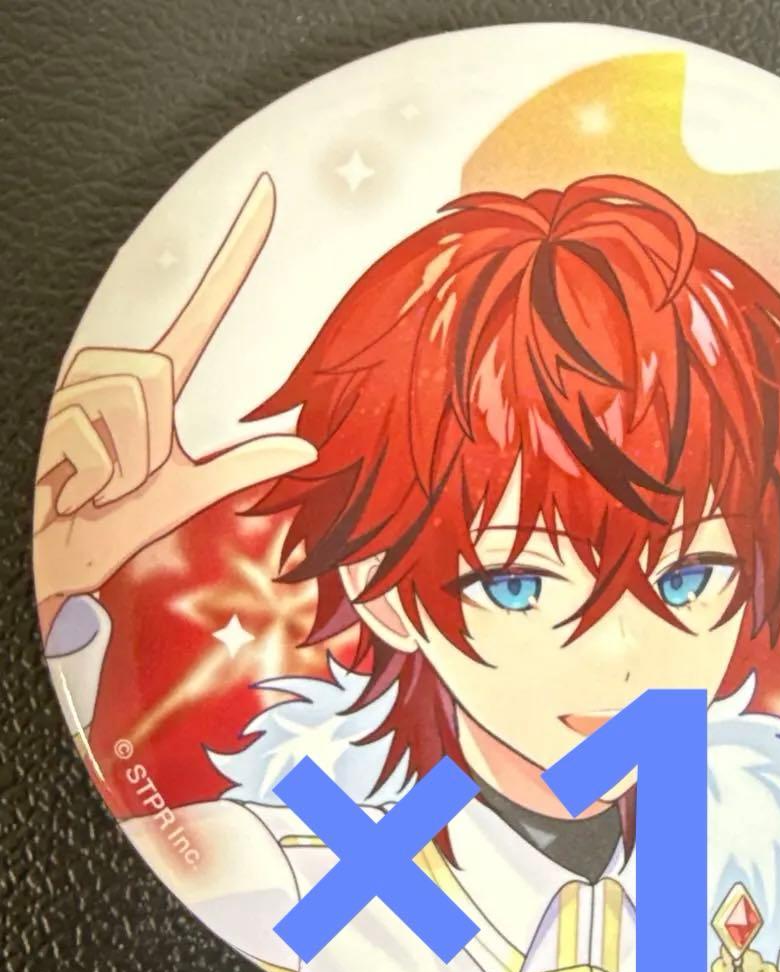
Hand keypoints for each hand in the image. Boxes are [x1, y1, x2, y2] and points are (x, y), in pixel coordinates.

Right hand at [33, 174, 316, 624]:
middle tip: (123, 473)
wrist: (62, 550)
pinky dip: (95, 479)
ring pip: (131, 408)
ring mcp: (82, 380)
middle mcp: (119, 365)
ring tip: (99, 479)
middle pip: (158, 378)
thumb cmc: (117, 514)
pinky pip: (101, 441)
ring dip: (121, 465)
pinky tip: (74, 485)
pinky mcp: (54, 404)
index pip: (207, 304)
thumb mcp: (188, 488)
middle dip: (147, 446)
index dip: (236, 251)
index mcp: (158, 378)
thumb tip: (308, 447)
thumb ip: (244, 466)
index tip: (265, 196)